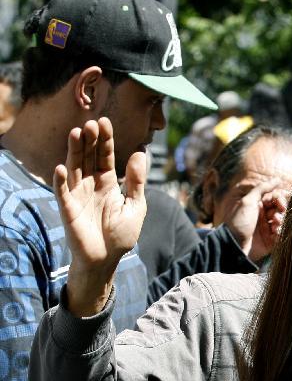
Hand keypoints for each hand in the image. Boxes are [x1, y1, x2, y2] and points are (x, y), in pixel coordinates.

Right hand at [54, 118, 145, 279]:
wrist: (107, 259)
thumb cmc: (121, 234)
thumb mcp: (136, 205)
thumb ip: (136, 181)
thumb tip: (141, 153)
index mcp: (107, 183)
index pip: (105, 157)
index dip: (105, 140)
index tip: (104, 121)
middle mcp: (90, 185)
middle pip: (88, 157)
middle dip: (89, 140)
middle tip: (91, 123)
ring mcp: (78, 195)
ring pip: (74, 168)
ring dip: (74, 151)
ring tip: (76, 133)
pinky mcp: (68, 210)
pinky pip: (62, 193)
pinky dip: (60, 181)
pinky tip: (61, 167)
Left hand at [223, 179, 286, 262]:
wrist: (233, 245)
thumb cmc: (238, 221)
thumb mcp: (248, 201)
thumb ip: (262, 188)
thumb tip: (277, 179)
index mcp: (257, 205)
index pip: (275, 198)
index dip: (280, 199)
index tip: (280, 202)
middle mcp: (263, 216)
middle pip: (281, 209)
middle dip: (282, 209)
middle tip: (277, 213)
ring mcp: (267, 228)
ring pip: (283, 221)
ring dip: (282, 220)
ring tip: (275, 222)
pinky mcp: (270, 241)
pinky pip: (281, 234)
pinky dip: (281, 231)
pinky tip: (275, 231)